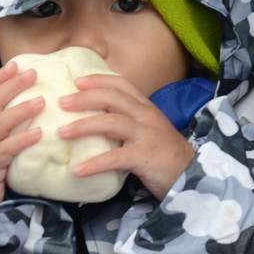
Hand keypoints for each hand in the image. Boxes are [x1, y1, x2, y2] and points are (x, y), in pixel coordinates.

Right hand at [0, 62, 45, 212]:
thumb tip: (30, 107)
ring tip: (41, 101)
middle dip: (11, 87)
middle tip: (33, 74)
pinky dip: (21, 141)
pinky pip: (4, 151)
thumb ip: (2, 127)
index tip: (17, 64)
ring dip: (20, 111)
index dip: (0, 79)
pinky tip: (38, 134)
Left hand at [57, 74, 195, 199]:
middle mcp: (146, 116)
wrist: (192, 174)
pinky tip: (77, 170)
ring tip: (62, 133)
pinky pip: (115, 158)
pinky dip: (94, 164)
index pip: (122, 84)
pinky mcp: (145, 156)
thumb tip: (95, 119)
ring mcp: (146, 135)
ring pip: (111, 122)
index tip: (77, 81)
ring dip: (83, 126)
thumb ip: (128, 121)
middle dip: (85, 98)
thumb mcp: (149, 129)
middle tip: (61, 103)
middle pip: (113, 98)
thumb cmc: (164, 153)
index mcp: (146, 108)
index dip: (99, 80)